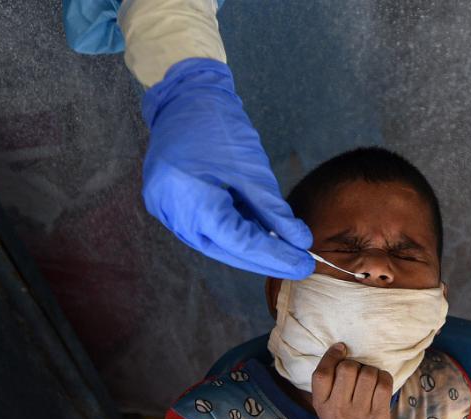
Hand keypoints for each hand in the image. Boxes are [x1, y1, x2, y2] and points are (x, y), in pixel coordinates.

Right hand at [141, 58, 315, 278]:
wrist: (185, 99)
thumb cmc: (219, 127)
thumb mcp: (253, 171)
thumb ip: (275, 212)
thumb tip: (299, 242)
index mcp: (192, 199)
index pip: (240, 242)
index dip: (275, 257)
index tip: (304, 265)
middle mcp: (173, 212)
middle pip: (226, 250)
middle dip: (264, 259)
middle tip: (299, 266)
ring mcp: (166, 211)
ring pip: (216, 244)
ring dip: (249, 250)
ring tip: (284, 253)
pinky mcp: (169, 207)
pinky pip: (205, 230)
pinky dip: (233, 235)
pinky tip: (259, 238)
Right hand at [311, 343, 393, 418]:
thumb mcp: (324, 408)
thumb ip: (329, 384)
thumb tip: (342, 350)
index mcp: (321, 403)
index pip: (322, 373)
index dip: (332, 355)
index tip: (341, 349)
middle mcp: (338, 407)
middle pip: (348, 368)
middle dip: (356, 365)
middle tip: (358, 375)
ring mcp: (358, 412)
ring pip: (368, 374)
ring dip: (371, 372)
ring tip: (370, 382)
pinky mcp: (377, 415)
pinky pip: (383, 384)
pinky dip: (384, 379)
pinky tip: (381, 385)